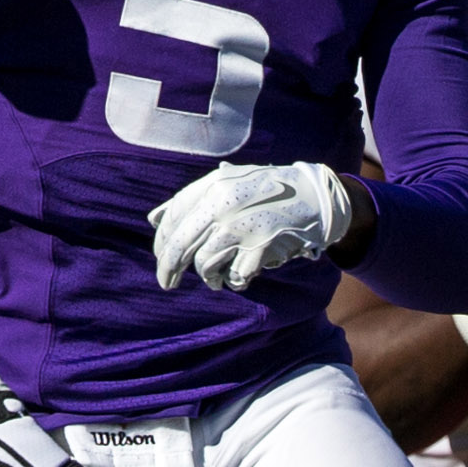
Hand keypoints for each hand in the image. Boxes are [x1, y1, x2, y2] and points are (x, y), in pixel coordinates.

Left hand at [148, 160, 357, 291]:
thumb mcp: (229, 183)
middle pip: (181, 243)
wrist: (314, 196)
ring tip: (213, 280)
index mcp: (213, 184)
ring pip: (205, 263)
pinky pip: (235, 274)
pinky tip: (237, 278)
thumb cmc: (268, 191)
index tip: (160, 257)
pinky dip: (234, 280)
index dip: (162, 242)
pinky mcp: (261, 245)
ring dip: (207, 277)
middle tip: (166, 283)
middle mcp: (223, 203)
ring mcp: (242, 225)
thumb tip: (153, 219)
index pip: (172, 216)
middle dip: (169, 267)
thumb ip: (193, 199)